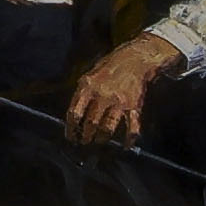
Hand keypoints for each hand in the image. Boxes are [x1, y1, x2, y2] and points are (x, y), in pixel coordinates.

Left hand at [64, 32, 183, 141]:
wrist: (135, 59)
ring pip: (107, 128)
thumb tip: (75, 117)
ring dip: (102, 138)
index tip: (70, 136)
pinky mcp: (134, 106)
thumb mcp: (89, 76)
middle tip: (84, 142)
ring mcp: (119, 102)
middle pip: (90, 122)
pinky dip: (129, 139)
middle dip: (86, 136)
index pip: (74, 113)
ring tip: (99, 142)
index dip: (71, 128)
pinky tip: (126, 146)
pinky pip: (132, 127)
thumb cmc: (110, 67)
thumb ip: (81, 95)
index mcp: (87, 87)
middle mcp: (102, 95)